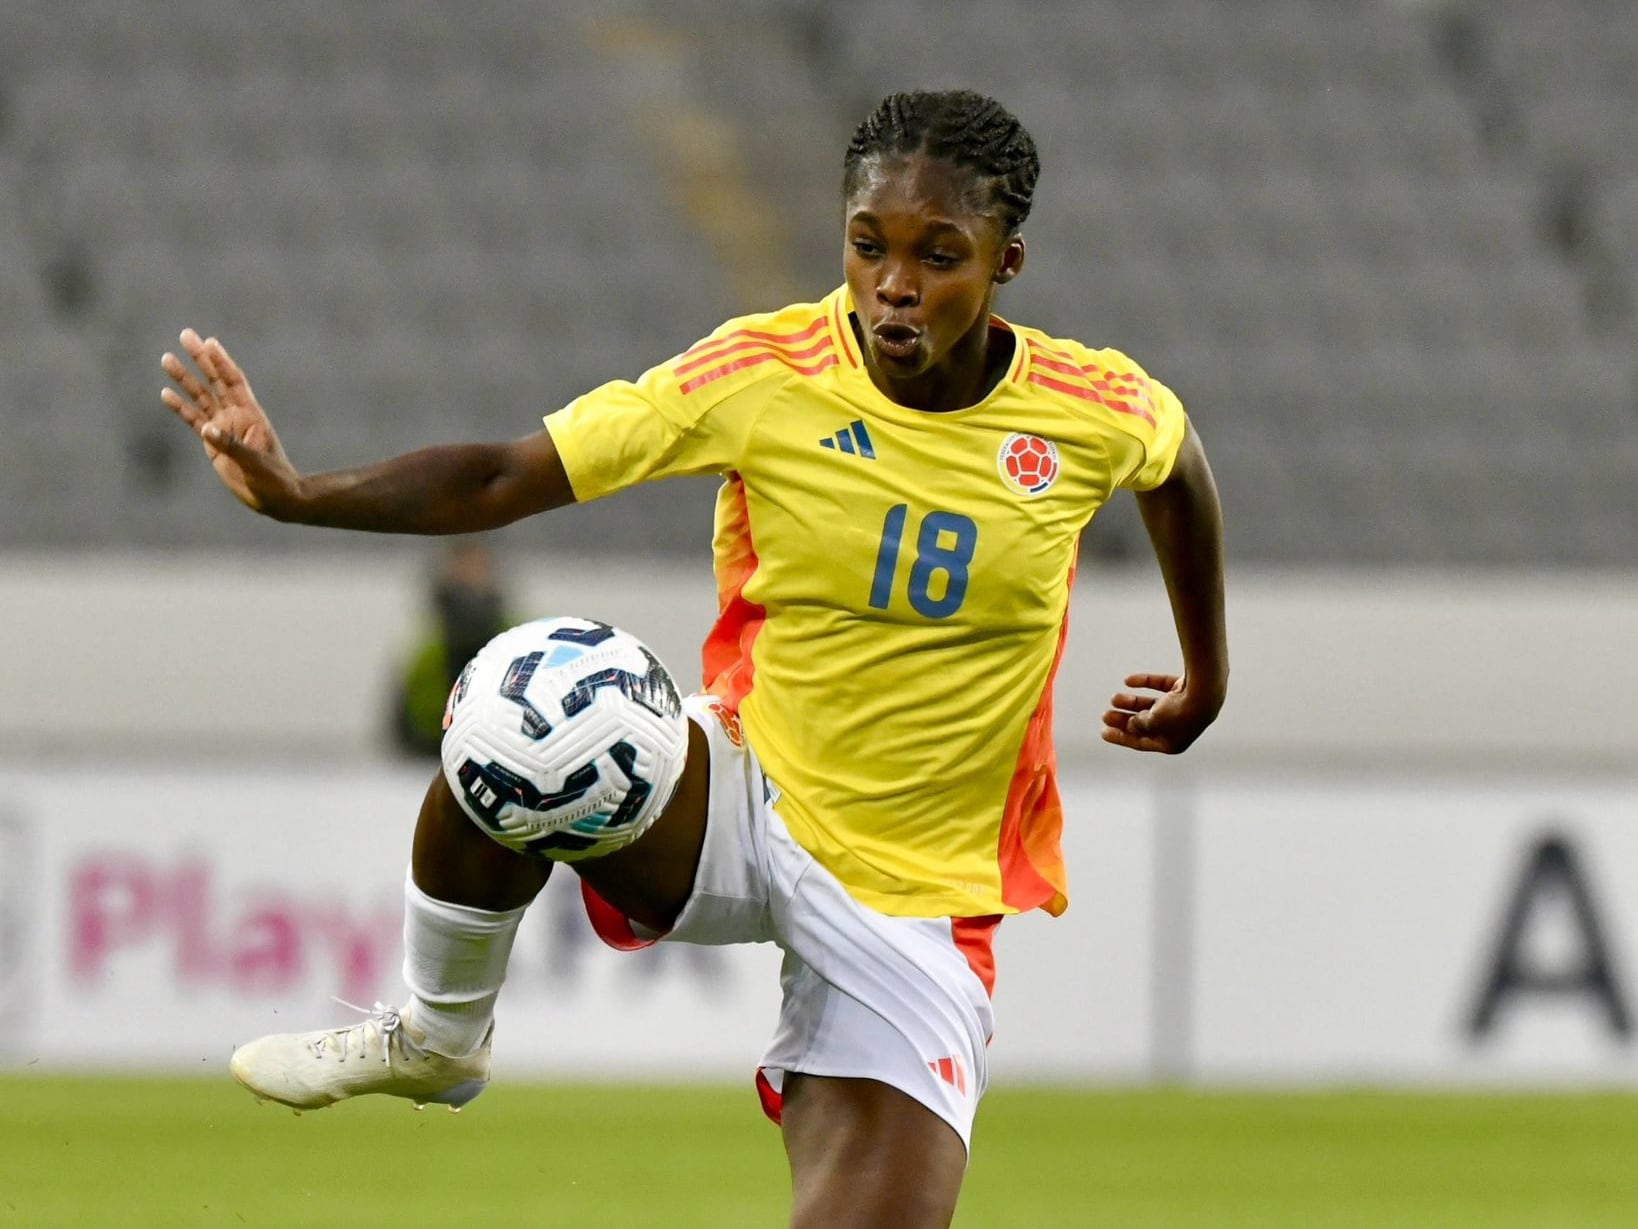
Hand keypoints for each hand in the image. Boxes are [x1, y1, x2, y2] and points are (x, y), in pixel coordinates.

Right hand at [161, 330, 300, 515]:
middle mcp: (236, 416)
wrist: (276, 498)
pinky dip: (180, 407)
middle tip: (185, 334)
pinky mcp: (213, 442)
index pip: (234, 381)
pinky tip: (165, 394)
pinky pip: (193, 420)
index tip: (209, 342)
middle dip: (200, 358)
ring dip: (184, 379)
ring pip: (200, 397)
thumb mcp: (255, 463)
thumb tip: (206, 429)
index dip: (222, 362)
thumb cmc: (274, 479)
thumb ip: (231, 446)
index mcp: (251, 415)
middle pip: (215, 381)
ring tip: (166, 359)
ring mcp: (224, 427)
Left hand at [1101, 672, 1221, 754]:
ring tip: (1114, 698)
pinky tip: (1128, 681)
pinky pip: (1160, 686)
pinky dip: (1144, 683)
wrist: (1204, 690)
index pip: (1142, 743)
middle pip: (1145, 724)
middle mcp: (1178, 728)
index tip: (1103, 732)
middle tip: (1105, 714)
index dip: (1121, 738)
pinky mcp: (1184, 690)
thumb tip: (1131, 724)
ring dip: (1131, 702)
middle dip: (1124, 719)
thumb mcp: (1151, 723)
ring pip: (1152, 705)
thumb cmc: (1178, 713)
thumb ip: (1139, 724)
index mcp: (1172, 743)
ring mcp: (1182, 708)